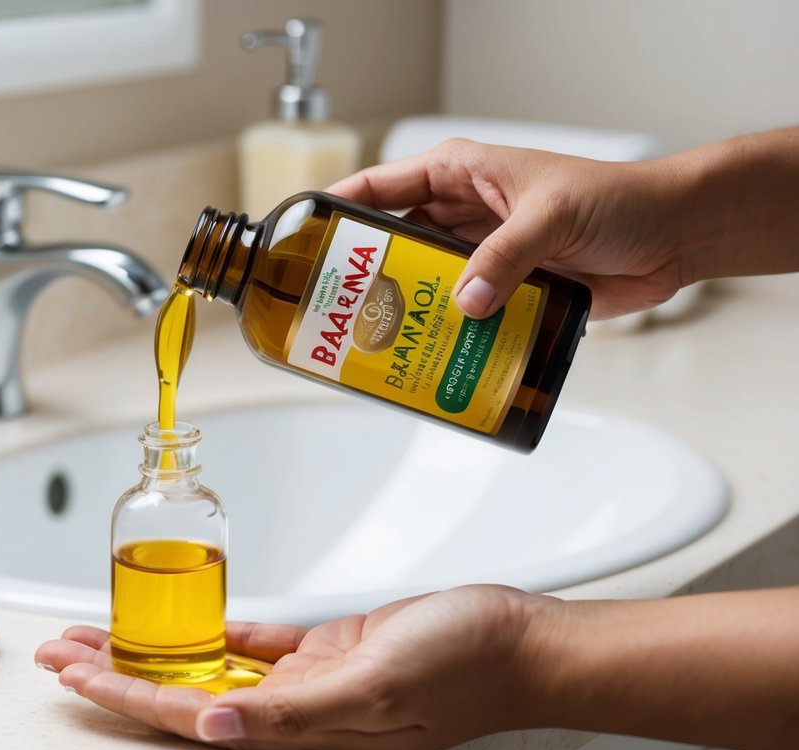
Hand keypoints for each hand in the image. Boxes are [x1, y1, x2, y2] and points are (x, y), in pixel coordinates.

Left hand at [35, 585, 559, 749]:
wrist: (519, 642)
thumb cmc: (465, 668)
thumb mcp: (374, 688)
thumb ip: (291, 712)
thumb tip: (214, 726)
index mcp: (298, 727)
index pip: (188, 713)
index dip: (125, 695)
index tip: (74, 674)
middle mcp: (293, 709)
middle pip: (184, 692)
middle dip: (118, 673)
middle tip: (62, 651)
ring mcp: (309, 679)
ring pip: (212, 667)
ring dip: (157, 651)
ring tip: (104, 635)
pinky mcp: (329, 649)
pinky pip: (257, 642)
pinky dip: (218, 632)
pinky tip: (185, 625)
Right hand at [328, 139, 690, 320]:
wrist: (671, 236)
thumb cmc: (619, 199)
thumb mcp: (552, 216)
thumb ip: (506, 257)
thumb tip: (465, 301)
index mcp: (461, 173)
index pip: (380, 186)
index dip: (338, 211)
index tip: (302, 239)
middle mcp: (461, 213)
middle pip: (391, 242)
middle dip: (364, 272)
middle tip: (332, 305)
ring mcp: (479, 254)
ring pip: (422, 283)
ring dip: (403, 308)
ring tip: (370, 336)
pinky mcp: (501, 291)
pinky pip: (459, 313)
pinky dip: (443, 331)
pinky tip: (425, 351)